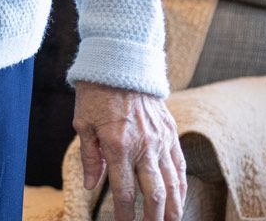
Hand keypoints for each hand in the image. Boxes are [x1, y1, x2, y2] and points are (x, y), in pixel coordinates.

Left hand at [74, 82, 185, 220]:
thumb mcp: (82, 122)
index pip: (124, 192)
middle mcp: (143, 146)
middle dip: (153, 218)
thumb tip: (92, 186)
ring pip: (173, 183)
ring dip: (174, 208)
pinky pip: (180, 165)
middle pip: (154, 194)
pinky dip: (182, 186)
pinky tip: (180, 199)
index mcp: (118, 145)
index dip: (125, 215)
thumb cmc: (96, 91)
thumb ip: (89, 157)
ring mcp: (161, 140)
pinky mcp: (171, 132)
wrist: (121, 60)